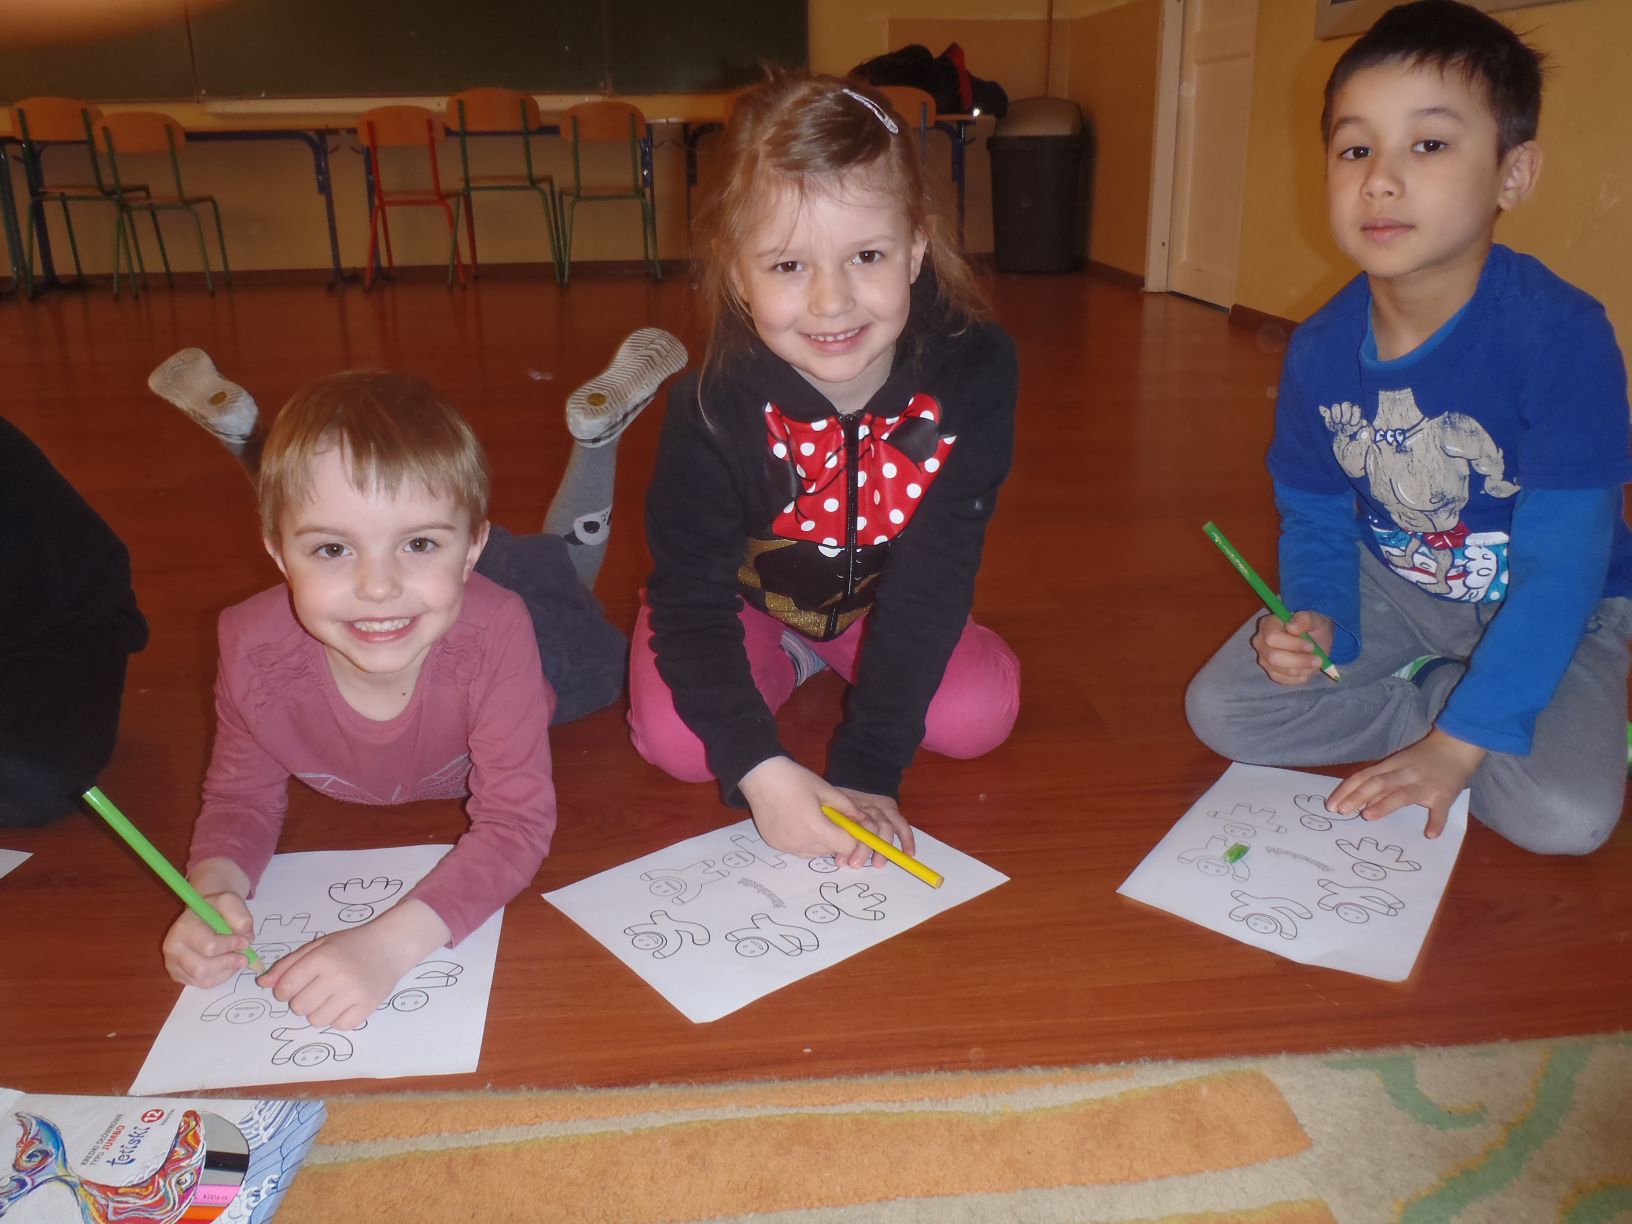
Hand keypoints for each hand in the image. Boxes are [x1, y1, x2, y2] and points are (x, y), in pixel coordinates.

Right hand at [163, 858, 255, 988]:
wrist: (203, 914)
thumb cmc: (216, 909)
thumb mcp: (230, 902)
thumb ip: (240, 918)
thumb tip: (246, 940)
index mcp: (183, 927)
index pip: (208, 946)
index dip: (230, 946)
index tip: (245, 942)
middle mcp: (172, 947)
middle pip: (201, 968)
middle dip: (228, 963)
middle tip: (244, 957)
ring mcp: (173, 963)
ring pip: (202, 979)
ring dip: (226, 972)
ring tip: (237, 960)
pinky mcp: (178, 975)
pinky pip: (202, 984)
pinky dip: (220, 977)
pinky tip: (227, 966)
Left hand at [255, 899, 449, 1030]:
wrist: (391, 945)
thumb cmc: (352, 944)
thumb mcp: (319, 945)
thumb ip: (289, 964)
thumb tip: (263, 984)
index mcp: (321, 958)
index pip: (285, 988)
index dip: (284, 990)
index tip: (295, 985)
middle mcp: (336, 976)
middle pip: (299, 1007)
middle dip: (302, 1001)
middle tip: (317, 989)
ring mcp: (354, 993)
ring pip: (317, 1020)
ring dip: (319, 1011)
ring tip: (331, 996)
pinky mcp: (368, 1006)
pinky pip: (340, 1025)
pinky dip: (339, 1018)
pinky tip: (345, 1003)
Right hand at [738, 756, 901, 868]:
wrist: (759, 776)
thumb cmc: (793, 779)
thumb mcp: (825, 788)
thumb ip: (846, 806)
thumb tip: (862, 819)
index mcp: (816, 828)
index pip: (846, 846)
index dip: (853, 838)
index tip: (851, 826)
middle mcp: (801, 843)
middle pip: (831, 851)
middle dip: (837, 839)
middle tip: (832, 819)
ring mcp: (786, 846)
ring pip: (814, 853)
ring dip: (821, 842)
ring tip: (814, 820)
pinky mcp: (774, 845)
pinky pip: (797, 850)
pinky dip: (803, 842)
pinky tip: (798, 823)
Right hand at [1251, 610, 1334, 685]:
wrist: (1316, 641)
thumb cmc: (1313, 628)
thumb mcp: (1315, 619)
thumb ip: (1304, 619)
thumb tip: (1291, 626)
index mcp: (1268, 624)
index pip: (1272, 637)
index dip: (1292, 644)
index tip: (1311, 646)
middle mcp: (1261, 642)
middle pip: (1273, 657)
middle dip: (1298, 661)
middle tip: (1318, 659)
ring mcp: (1264, 659)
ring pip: (1280, 670)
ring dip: (1303, 669)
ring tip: (1316, 662)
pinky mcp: (1271, 672)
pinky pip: (1283, 680)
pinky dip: (1299, 677)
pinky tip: (1308, 668)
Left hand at [1327, 728, 1485, 838]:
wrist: (1458, 745)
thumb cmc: (1422, 758)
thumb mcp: (1398, 764)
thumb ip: (1381, 781)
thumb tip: (1359, 801)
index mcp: (1392, 765)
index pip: (1364, 776)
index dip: (1346, 790)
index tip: (1331, 805)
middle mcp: (1405, 774)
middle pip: (1378, 784)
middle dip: (1358, 797)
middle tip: (1342, 811)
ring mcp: (1426, 784)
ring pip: (1403, 794)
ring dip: (1385, 805)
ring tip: (1369, 816)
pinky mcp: (1446, 794)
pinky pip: (1440, 809)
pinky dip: (1436, 821)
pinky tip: (1430, 834)